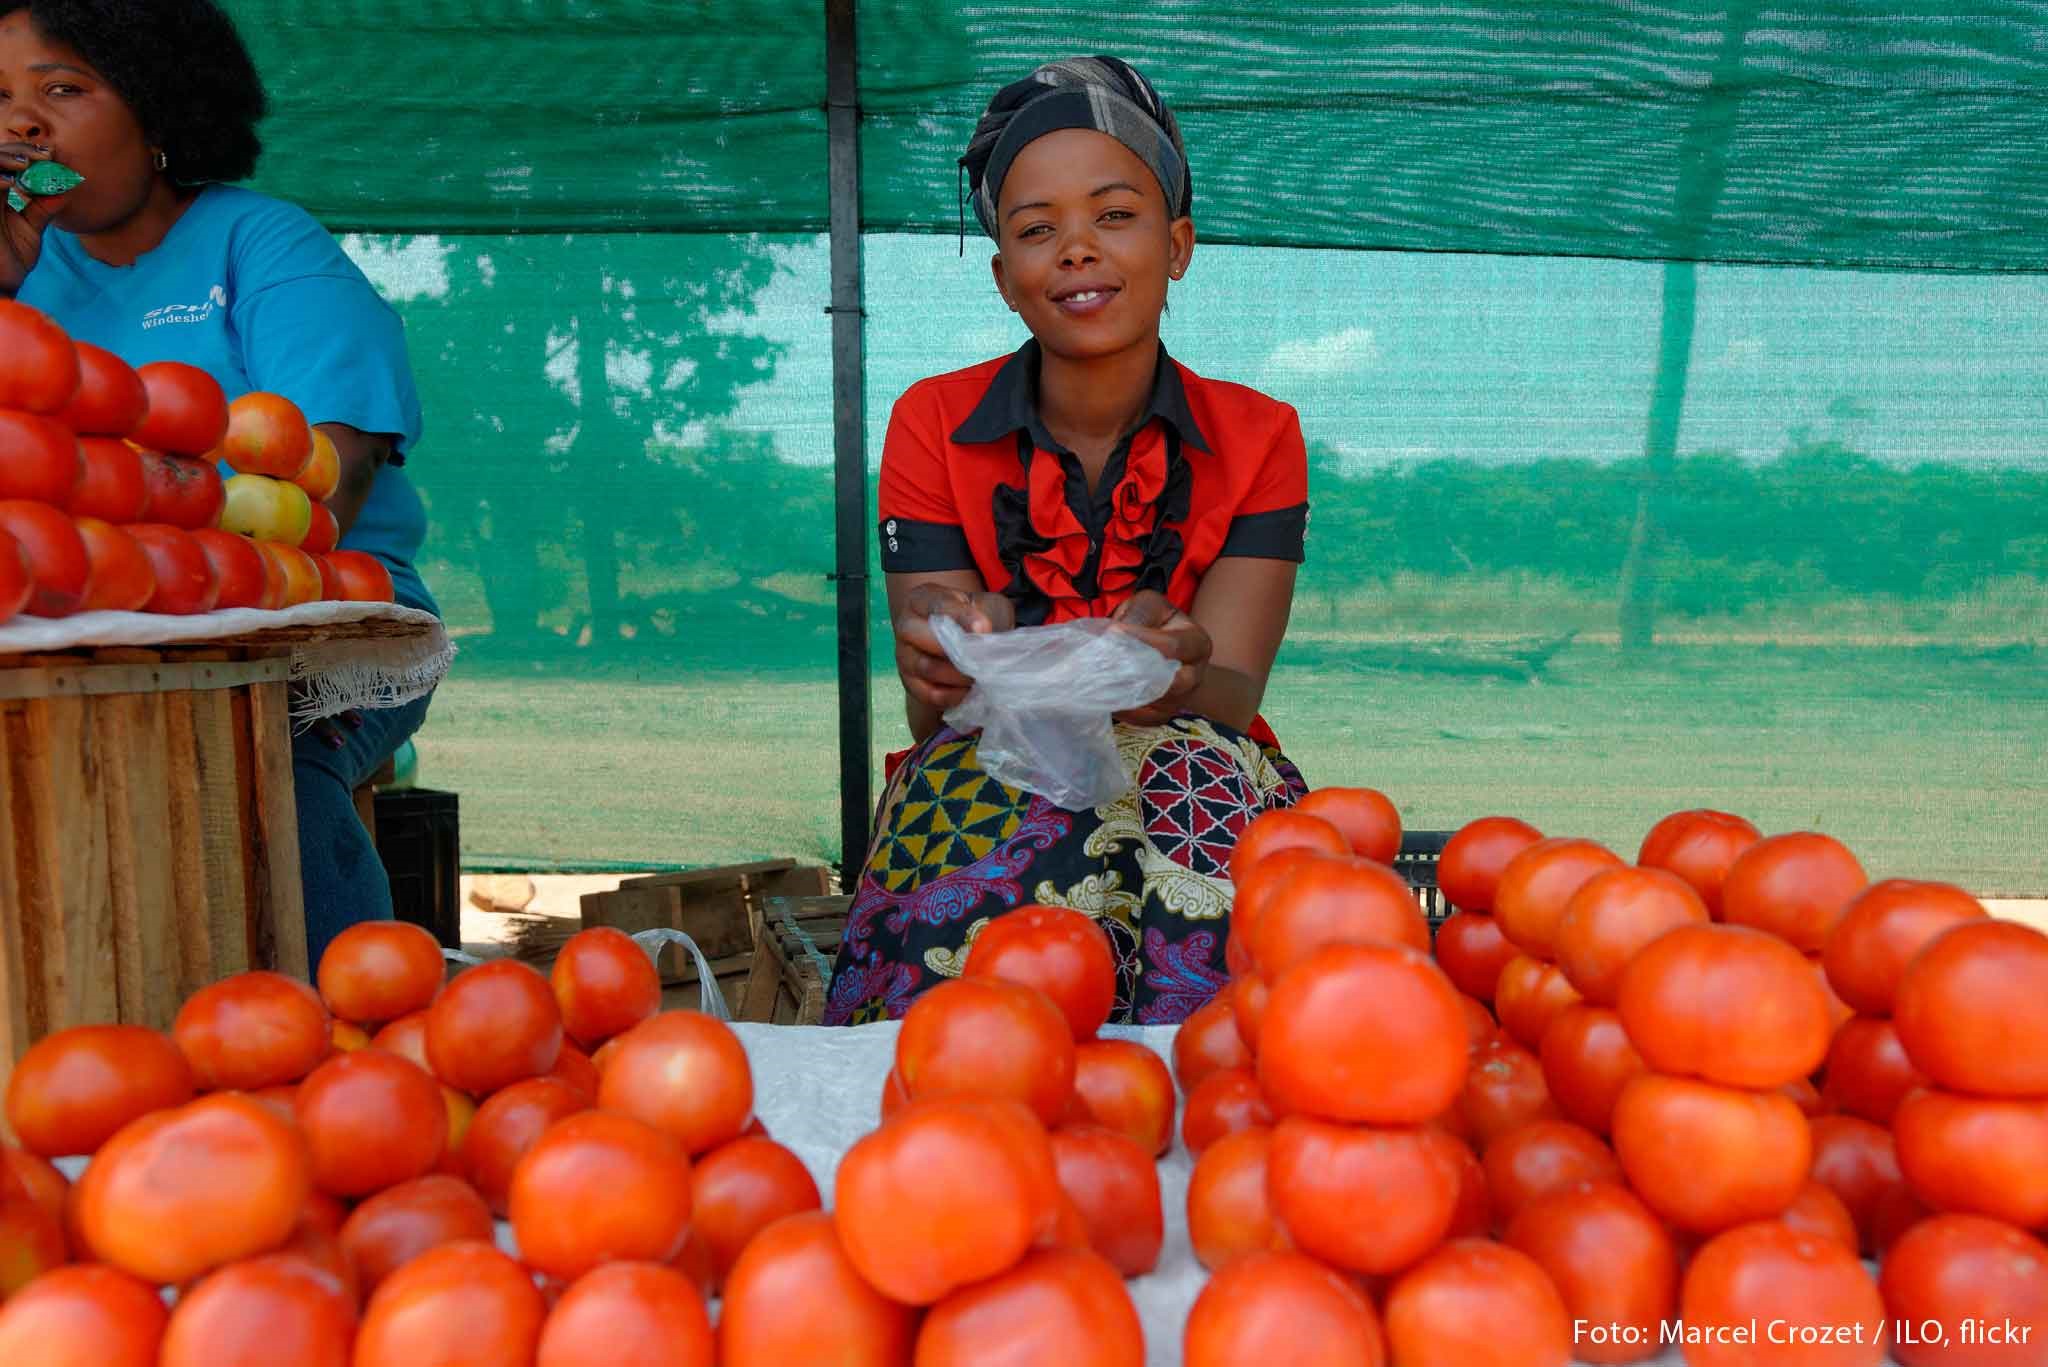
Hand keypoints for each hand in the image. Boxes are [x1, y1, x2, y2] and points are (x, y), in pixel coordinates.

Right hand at [0, 143, 61, 291]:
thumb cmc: (10, 261)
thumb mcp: (30, 232)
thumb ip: (42, 211)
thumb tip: (63, 192)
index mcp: (2, 195)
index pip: (13, 165)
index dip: (31, 156)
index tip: (54, 156)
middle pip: (0, 157)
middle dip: (23, 152)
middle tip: (47, 155)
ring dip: (7, 159)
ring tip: (29, 164)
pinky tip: (12, 184)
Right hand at [894, 582, 1013, 711]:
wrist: (962, 642)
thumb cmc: (975, 619)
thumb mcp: (986, 605)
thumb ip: (988, 613)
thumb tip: (985, 637)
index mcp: (922, 598)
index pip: (938, 604)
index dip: (962, 616)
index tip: (984, 628)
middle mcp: (907, 625)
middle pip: (926, 637)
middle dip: (959, 651)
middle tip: (985, 659)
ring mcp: (904, 656)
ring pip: (927, 668)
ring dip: (959, 676)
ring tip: (981, 676)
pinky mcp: (910, 682)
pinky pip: (927, 693)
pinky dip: (952, 696)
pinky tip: (969, 691)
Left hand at [1110, 590, 1210, 725]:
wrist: (1159, 649)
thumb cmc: (1152, 623)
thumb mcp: (1148, 606)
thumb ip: (1137, 615)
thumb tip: (1115, 635)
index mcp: (1197, 642)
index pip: (1172, 646)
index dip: (1142, 640)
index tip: (1113, 632)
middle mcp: (1195, 674)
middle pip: (1172, 684)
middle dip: (1137, 674)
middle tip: (1106, 664)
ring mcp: (1181, 699)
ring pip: (1156, 704)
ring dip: (1127, 693)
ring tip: (1101, 679)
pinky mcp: (1163, 715)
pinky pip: (1144, 719)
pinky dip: (1124, 710)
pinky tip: (1107, 696)